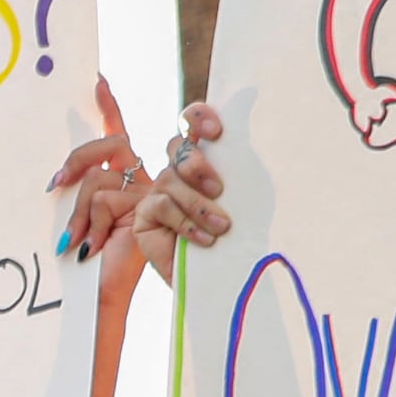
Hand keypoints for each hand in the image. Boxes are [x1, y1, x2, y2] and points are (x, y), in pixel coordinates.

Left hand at [45, 76, 153, 270]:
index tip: (98, 80)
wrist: (105, 291)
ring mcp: (150, 192)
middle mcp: (143, 179)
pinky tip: (92, 247)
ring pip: (99, 179)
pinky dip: (89, 225)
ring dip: (78, 214)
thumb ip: (78, 193)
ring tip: (77, 242)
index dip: (109, 106)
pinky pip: (104, 199)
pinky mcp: (149, 205)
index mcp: (127, 179)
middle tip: (54, 185)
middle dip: (77, 160)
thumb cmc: (91, 260)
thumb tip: (56, 180)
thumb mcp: (81, 219)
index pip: (117, 134)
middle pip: (111, 144)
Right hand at [125, 102, 232, 269]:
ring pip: (171, 180)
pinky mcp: (145, 216)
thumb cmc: (235, 237)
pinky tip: (204, 239)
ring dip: (199, 204)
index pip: (192, 122)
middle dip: (197, 163)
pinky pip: (161, 206)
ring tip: (222, 226)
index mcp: (203, 159)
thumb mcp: (243, 198)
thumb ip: (239, 167)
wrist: (218, 278)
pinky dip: (187, 222)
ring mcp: (158, 192)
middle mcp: (178, 171)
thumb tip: (250, 120)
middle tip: (218, 189)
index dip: (199, 118)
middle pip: (178, 147)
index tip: (217, 133)